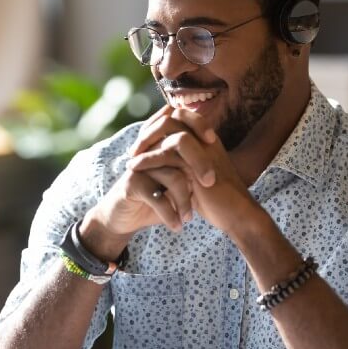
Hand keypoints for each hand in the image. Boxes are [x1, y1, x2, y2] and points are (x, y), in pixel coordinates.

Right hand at [79, 106, 200, 259]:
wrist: (124, 218)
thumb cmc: (155, 199)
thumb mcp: (176, 184)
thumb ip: (193, 171)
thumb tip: (223, 166)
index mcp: (161, 145)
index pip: (181, 122)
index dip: (198, 124)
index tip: (214, 141)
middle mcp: (150, 151)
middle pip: (179, 144)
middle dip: (199, 164)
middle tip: (209, 184)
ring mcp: (140, 166)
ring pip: (173, 176)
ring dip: (185, 200)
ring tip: (189, 218)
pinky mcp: (132, 184)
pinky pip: (157, 197)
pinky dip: (170, 214)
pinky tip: (177, 226)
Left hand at [127, 108, 259, 236]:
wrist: (236, 215)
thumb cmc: (216, 199)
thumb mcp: (195, 176)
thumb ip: (182, 163)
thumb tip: (161, 157)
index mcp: (206, 138)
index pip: (179, 116)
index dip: (157, 125)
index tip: (142, 142)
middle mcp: (205, 138)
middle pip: (172, 115)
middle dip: (149, 129)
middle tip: (134, 148)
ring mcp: (203, 148)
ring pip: (168, 128)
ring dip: (145, 141)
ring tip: (131, 158)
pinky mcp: (198, 163)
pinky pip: (167, 151)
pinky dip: (147, 158)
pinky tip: (134, 167)